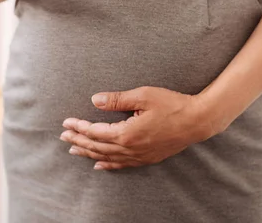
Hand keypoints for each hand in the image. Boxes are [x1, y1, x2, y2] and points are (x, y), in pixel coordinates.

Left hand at [60, 86, 223, 169]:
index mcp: (127, 133)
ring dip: (88, 153)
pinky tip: (98, 164)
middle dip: (79, 140)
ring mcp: (139, 156)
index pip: (95, 132)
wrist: (197, 121)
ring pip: (107, 157)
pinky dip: (107, 164)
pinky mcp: (147, 158)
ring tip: (74, 149)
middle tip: (63, 136)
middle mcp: (130, 148)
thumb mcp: (143, 96)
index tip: (66, 122)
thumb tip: (94, 100)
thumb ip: (117, 100)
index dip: (79, 127)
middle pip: (97, 146)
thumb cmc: (171, 104)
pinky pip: (122, 164)